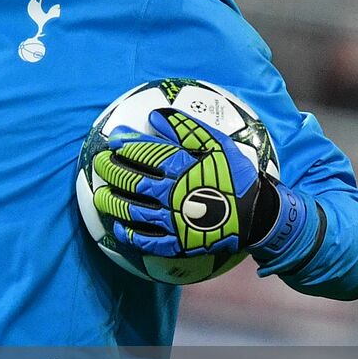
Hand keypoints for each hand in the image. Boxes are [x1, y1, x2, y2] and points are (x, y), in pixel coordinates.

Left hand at [90, 108, 277, 258]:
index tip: (113, 141)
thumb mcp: (218, 144)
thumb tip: (154, 115)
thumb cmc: (237, 176)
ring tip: (99, 195)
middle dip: (110, 171)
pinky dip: (130, 234)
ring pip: (133, 211)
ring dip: (112, 202)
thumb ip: (185, 128)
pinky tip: (118, 228)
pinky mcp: (178, 243)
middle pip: (132, 181)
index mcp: (182, 169)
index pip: (144, 154)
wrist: (259, 215)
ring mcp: (173, 221)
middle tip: (99, 164)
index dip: (125, 146)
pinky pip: (147, 240)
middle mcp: (173, 194)